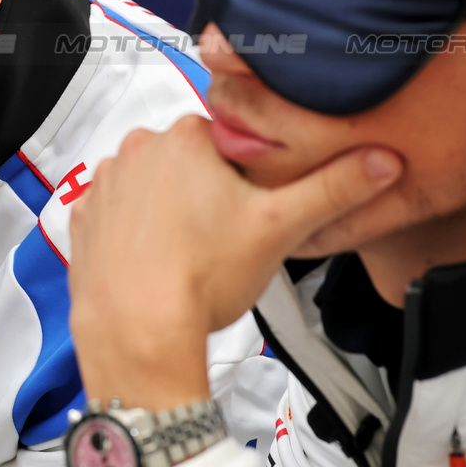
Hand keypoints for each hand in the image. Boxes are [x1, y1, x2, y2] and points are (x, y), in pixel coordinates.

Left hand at [67, 115, 400, 408]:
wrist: (138, 330)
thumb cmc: (201, 278)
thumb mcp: (282, 227)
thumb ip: (334, 188)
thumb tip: (381, 161)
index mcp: (188, 136)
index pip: (229, 137)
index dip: (247, 174)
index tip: (250, 206)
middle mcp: (139, 149)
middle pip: (189, 158)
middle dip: (208, 188)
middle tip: (224, 234)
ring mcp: (106, 182)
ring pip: (152, 183)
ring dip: (169, 206)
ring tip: (190, 250)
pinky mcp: (84, 217)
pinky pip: (117, 210)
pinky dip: (134, 229)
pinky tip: (156, 256)